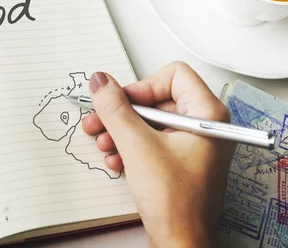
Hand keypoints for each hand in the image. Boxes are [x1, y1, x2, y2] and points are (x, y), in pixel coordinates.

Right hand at [82, 62, 234, 247]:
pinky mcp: (179, 161)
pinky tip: (116, 161)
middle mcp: (203, 126)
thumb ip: (115, 108)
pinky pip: (150, 141)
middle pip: (155, 99)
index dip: (141, 86)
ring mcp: (192, 145)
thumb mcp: (137, 146)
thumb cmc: (176, 203)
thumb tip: (101, 81)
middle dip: (122, 113)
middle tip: (98, 121)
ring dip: (121, 132)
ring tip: (103, 144)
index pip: (172, 75)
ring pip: (148, 122)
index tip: (119, 102)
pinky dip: (129, 148)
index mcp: (207, 114)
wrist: (180, 245)